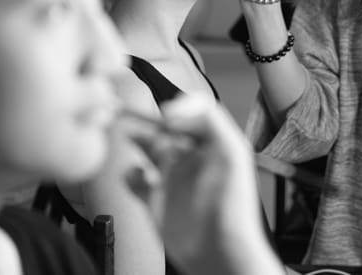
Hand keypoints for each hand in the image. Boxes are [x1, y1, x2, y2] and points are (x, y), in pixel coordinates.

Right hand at [121, 95, 279, 273]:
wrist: (220, 253)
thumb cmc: (233, 207)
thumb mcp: (232, 151)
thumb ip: (209, 119)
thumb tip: (175, 108)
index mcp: (212, 144)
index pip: (191, 113)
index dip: (176, 108)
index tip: (163, 114)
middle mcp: (192, 158)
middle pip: (164, 128)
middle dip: (148, 119)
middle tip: (130, 112)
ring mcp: (173, 178)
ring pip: (147, 149)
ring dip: (135, 139)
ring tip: (127, 133)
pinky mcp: (156, 200)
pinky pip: (135, 179)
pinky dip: (129, 174)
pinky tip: (135, 175)